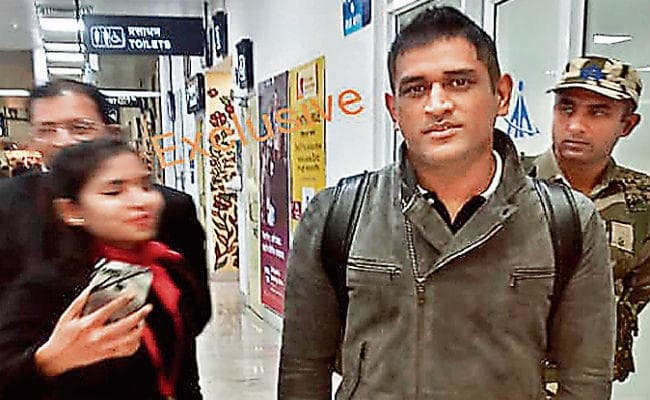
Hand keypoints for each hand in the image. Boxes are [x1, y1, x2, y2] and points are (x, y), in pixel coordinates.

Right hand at [34, 288, 152, 376]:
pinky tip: (136, 336)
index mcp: (89, 324)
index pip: (109, 310)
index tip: (131, 295)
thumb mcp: (68, 315)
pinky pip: (126, 351)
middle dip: (139, 315)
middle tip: (147, 307)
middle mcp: (98, 336)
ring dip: (139, 330)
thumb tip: (91, 288)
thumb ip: (80, 301)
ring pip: (129, 340)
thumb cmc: (62, 335)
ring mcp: (104, 347)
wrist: (56, 358)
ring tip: (143, 321)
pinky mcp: (106, 355)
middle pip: (125, 325)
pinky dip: (135, 344)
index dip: (122, 301)